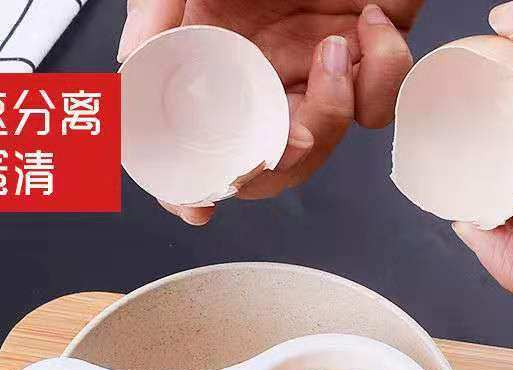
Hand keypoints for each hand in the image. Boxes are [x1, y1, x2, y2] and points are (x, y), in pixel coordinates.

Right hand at [118, 0, 418, 224]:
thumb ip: (156, 9)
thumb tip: (129, 68)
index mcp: (218, 61)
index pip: (200, 141)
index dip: (192, 182)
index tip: (194, 206)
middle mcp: (267, 73)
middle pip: (272, 161)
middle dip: (284, 166)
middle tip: (294, 139)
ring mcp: (319, 64)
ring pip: (332, 138)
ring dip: (337, 113)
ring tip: (336, 50)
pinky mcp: (371, 47)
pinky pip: (382, 96)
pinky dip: (383, 70)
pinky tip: (367, 21)